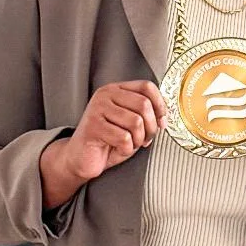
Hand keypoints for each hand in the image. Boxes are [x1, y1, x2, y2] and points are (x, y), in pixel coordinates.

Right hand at [40, 80, 166, 208]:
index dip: (160, 105)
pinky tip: (117, 149)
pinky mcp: (93, 126)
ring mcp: (97, 109)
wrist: (81, 159)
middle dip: (151, 128)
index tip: (161, 122)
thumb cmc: (107, 142)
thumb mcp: (130, 124)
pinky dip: (126, 149)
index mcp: (116, 90)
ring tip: (129, 144)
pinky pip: (124, 138)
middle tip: (145, 139)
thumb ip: (145, 115)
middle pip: (144, 105)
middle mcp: (106, 95)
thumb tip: (164, 117)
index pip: (147, 86)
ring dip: (138, 140)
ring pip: (136, 122)